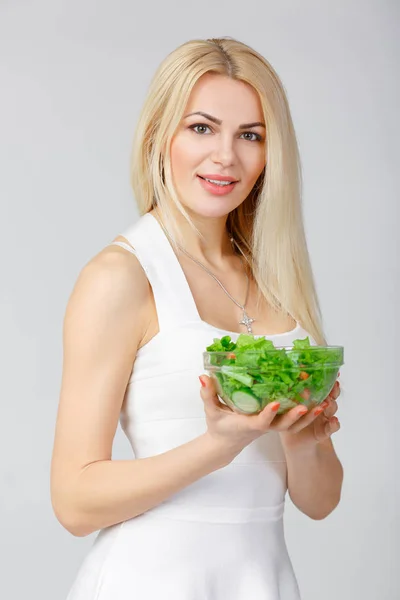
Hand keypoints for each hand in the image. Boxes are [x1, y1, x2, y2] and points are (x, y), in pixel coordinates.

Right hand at [198, 375, 339, 455]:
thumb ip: (208, 394)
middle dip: (295, 417)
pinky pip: (293, 421)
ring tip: (323, 405)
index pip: (260, 422)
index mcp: (247, 425)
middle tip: (308, 407)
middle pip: (282, 426)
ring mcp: (270, 427)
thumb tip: (204, 376)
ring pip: (292, 426)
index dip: (268, 414)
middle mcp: (262, 427)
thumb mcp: (211, 411)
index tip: (277, 403)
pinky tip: (320, 402)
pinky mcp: (275, 424)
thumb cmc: (218, 426)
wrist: (224, 444)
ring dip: (308, 418)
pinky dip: (307, 414)